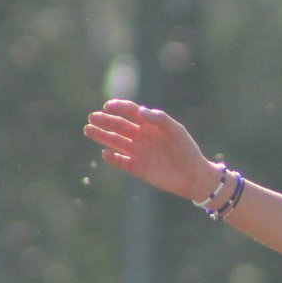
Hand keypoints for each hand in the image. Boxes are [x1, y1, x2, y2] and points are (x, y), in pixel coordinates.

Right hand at [83, 99, 218, 200]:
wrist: (193, 176)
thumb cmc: (187, 150)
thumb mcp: (176, 131)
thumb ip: (160, 119)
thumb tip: (141, 110)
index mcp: (150, 124)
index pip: (130, 112)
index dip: (118, 107)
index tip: (108, 106)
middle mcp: (141, 136)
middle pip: (119, 126)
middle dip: (105, 121)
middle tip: (92, 118)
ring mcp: (138, 152)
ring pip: (115, 142)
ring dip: (102, 136)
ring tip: (88, 130)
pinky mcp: (137, 168)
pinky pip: (120, 161)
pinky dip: (112, 158)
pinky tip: (105, 153)